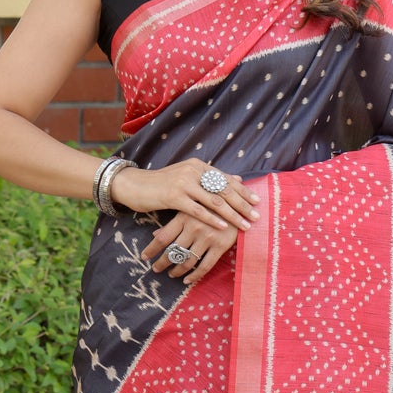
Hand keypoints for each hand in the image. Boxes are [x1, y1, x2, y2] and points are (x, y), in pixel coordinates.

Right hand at [111, 157, 256, 235]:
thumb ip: (210, 178)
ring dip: (232, 214)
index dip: (242, 191)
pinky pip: (198, 210)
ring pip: (214, 201)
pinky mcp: (174, 196)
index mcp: (198, 165)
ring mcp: (183, 183)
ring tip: (246, 224)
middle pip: (224, 189)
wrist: (134, 185)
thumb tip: (237, 180)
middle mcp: (193, 171)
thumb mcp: (187, 177)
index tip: (257, 201)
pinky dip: (213, 219)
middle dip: (242, 204)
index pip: (225, 179)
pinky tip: (223, 227)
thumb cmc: (162, 184)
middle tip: (257, 215)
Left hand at [140, 210, 239, 285]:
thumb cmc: (211, 204)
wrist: (239, 203)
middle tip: (156, 269)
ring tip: (172, 274)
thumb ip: (174, 222)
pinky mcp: (221, 246)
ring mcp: (208, 237)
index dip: (152, 249)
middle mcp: (194, 227)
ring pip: (187, 261)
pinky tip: (187, 280)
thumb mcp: (191, 207)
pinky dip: (194, 276)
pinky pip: (205, 266)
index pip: (163, 237)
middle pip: (173, 251)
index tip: (144, 257)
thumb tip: (155, 235)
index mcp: (184, 216)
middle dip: (162, 263)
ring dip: (177, 271)